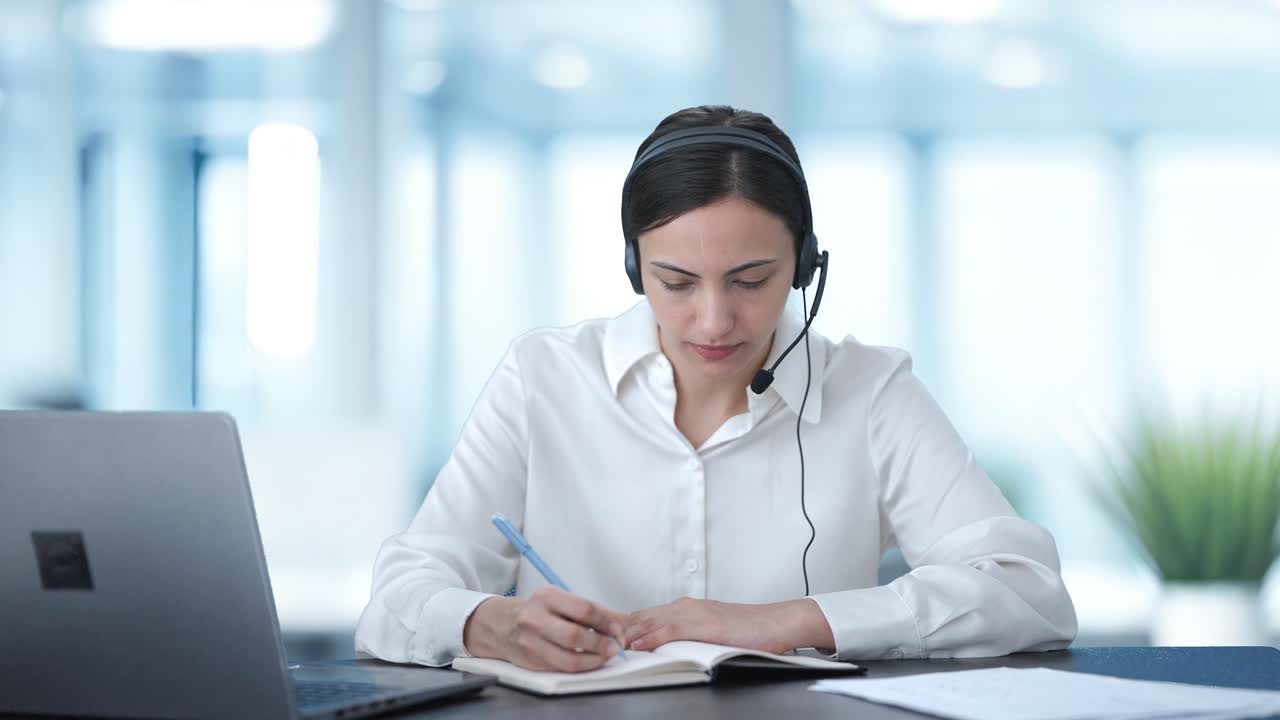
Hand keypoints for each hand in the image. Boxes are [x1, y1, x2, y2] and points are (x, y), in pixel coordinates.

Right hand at [463, 586, 627, 672]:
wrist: (500, 624)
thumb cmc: (536, 611)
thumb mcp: (560, 601)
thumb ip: (592, 610)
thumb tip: (621, 622)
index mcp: (546, 596)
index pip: (583, 609)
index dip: (605, 621)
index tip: (618, 630)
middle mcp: (535, 618)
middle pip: (574, 635)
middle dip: (600, 644)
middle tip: (615, 647)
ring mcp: (530, 641)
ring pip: (568, 658)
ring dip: (593, 659)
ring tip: (605, 656)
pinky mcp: (530, 660)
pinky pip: (561, 668)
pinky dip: (580, 666)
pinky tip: (589, 661)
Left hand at [622, 597, 801, 654]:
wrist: (776, 622)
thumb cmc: (749, 630)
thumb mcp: (711, 631)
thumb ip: (688, 636)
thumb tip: (666, 648)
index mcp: (686, 608)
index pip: (646, 615)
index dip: (624, 625)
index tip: (606, 635)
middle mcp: (685, 607)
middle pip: (642, 616)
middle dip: (619, 628)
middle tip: (599, 638)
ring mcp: (693, 614)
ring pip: (651, 622)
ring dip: (629, 633)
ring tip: (609, 644)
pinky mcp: (703, 624)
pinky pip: (669, 631)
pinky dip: (650, 638)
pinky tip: (638, 645)